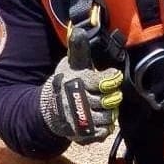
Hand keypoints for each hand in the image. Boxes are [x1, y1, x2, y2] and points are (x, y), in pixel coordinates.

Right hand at [40, 28, 122, 143]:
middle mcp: (77, 101)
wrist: (49, 108)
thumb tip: (78, 29)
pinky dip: (104, 128)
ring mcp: (79, 119)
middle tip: (108, 94)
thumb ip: (78, 49)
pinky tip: (100, 120)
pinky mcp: (80, 134)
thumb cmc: (66, 82)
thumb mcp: (71, 64)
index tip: (114, 76)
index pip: (104, 81)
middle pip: (109, 101)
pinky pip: (102, 133)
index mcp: (77, 81)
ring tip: (104, 107)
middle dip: (111, 97)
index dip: (112, 78)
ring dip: (109, 113)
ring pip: (107, 117)